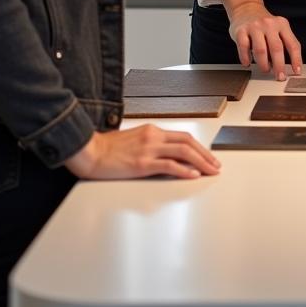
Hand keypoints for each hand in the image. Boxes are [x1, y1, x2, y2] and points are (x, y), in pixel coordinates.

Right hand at [65, 126, 220, 179]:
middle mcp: (153, 137)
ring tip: (210, 171)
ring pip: (183, 152)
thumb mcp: (133, 140)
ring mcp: (148, 149)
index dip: (199, 147)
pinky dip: (184, 170)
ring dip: (201, 162)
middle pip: (188, 142)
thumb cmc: (107, 149)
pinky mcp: (142, 163)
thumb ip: (150, 145)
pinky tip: (192, 175)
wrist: (89, 152)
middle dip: (205, 154)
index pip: (183, 136)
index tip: (208, 156)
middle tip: (216, 165)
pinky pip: (169, 165)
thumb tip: (165, 156)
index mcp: (152, 131)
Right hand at [227, 1, 302, 80]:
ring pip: (260, 50)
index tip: (297, 72)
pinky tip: (248, 63)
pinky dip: (246, 58)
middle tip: (280, 77)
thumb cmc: (264, 24)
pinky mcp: (240, 30)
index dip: (296, 60)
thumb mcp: (277, 29)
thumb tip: (283, 67)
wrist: (246, 8)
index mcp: (282, 24)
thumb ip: (282, 45)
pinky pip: (244, 47)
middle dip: (279, 66)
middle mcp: (269, 24)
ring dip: (263, 64)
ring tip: (265, 70)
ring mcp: (254, 26)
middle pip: (276, 48)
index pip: (292, 44)